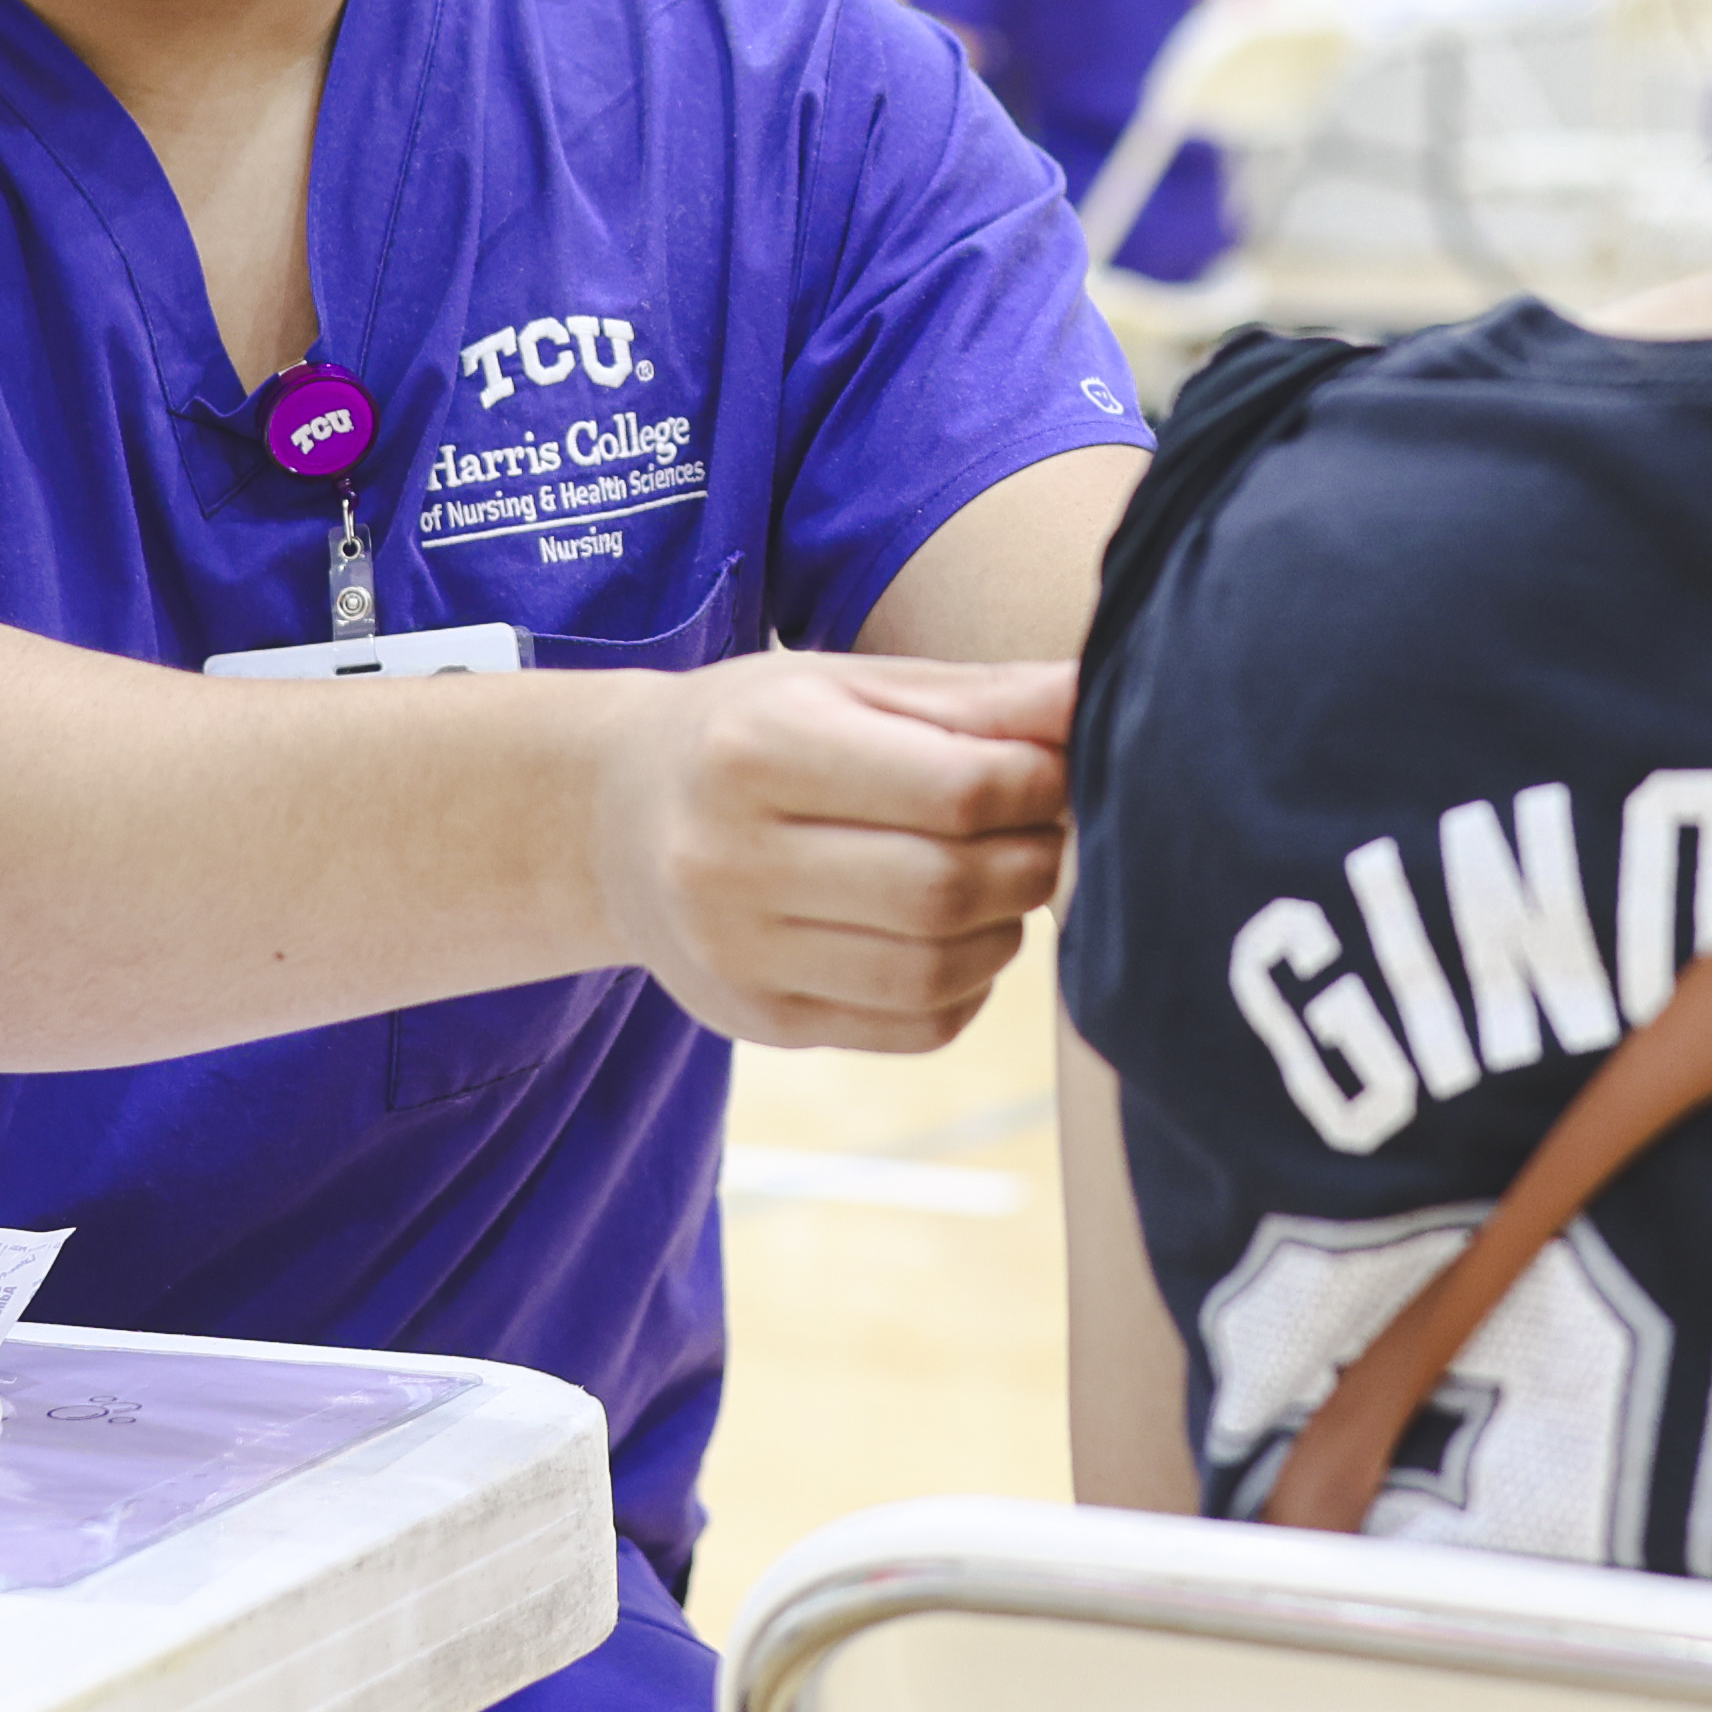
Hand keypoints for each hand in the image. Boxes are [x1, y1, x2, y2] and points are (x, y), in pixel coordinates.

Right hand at [594, 649, 1073, 1049]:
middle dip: (1032, 859)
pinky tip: (957, 937)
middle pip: (947, 887)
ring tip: (1003, 880)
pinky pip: (913, 1026)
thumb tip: (1095, 695)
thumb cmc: (759, 731)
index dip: (1040, 784)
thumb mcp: (850, 685)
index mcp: (755, 748)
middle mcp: (727, 858)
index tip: (1057, 769)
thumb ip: (978, 698)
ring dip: (1007, 928)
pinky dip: (969, 986)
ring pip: (935, 970)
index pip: (955, 787)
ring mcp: (735, 954)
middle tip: (1047, 830)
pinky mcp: (757, 1021)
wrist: (616, 817)